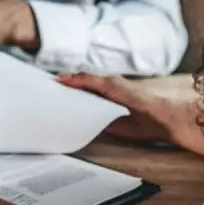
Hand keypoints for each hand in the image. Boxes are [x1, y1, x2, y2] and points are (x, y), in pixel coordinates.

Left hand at [59, 73, 203, 159]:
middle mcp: (107, 87)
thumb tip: (79, 125)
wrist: (162, 118)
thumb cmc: (142, 122)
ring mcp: (109, 84)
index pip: (83, 92)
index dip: (68, 91)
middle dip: (62, 85)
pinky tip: (61, 80)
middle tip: (41, 87)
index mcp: (107, 98)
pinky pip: (89, 80)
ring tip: (46, 82)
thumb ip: (98, 121)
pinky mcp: (112, 84)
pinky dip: (75, 79)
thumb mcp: (113, 124)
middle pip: (79, 84)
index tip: (50, 93)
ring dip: (65, 80)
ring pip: (82, 80)